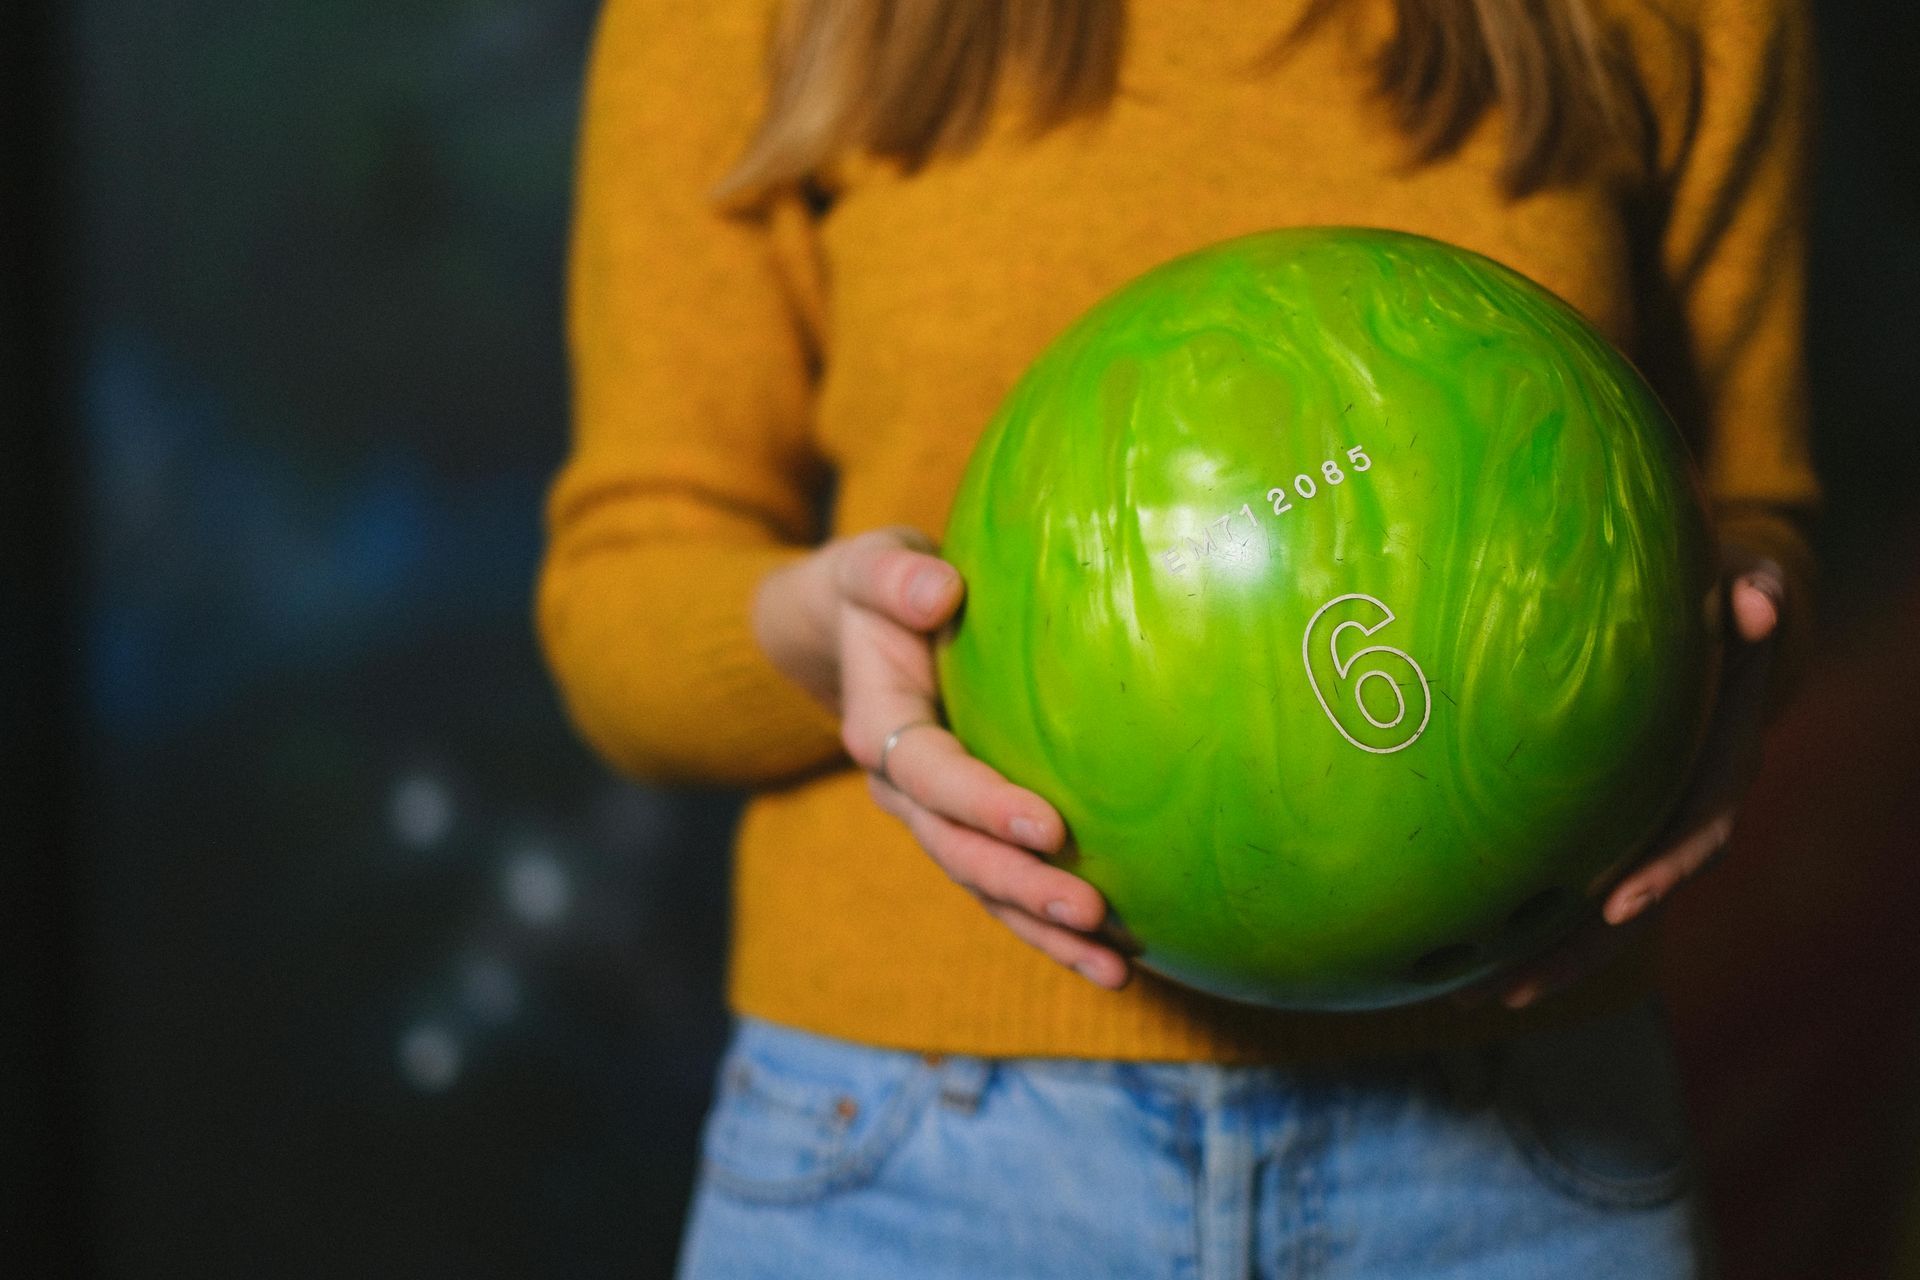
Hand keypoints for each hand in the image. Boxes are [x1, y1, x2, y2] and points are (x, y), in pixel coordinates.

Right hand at [753, 527, 1128, 989]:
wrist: (858, 628)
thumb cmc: (882, 588)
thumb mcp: (874, 564)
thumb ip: (894, 576)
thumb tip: (939, 590)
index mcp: (879, 728)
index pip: (931, 776)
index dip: (983, 805)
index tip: (1048, 825)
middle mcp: (901, 788)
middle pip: (958, 852)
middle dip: (1022, 886)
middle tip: (1090, 909)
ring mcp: (933, 819)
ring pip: (985, 888)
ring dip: (1044, 930)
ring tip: (1112, 965)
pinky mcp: (968, 831)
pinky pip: (1007, 888)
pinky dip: (1053, 929)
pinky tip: (1116, 961)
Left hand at [1472, 550, 1787, 1010]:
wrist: (1710, 630)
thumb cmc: (1721, 607)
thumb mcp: (1746, 591)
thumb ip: (1754, 598)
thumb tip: (1757, 600)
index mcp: (1717, 770)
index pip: (1695, 828)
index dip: (1662, 869)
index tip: (1618, 902)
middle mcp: (1681, 820)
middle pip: (1633, 906)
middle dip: (1576, 952)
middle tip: (1514, 987)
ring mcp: (1640, 839)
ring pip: (1595, 921)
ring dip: (1539, 962)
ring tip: (1470, 999)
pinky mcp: (1601, 841)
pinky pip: (1564, 896)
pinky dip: (1520, 929)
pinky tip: (1456, 959)